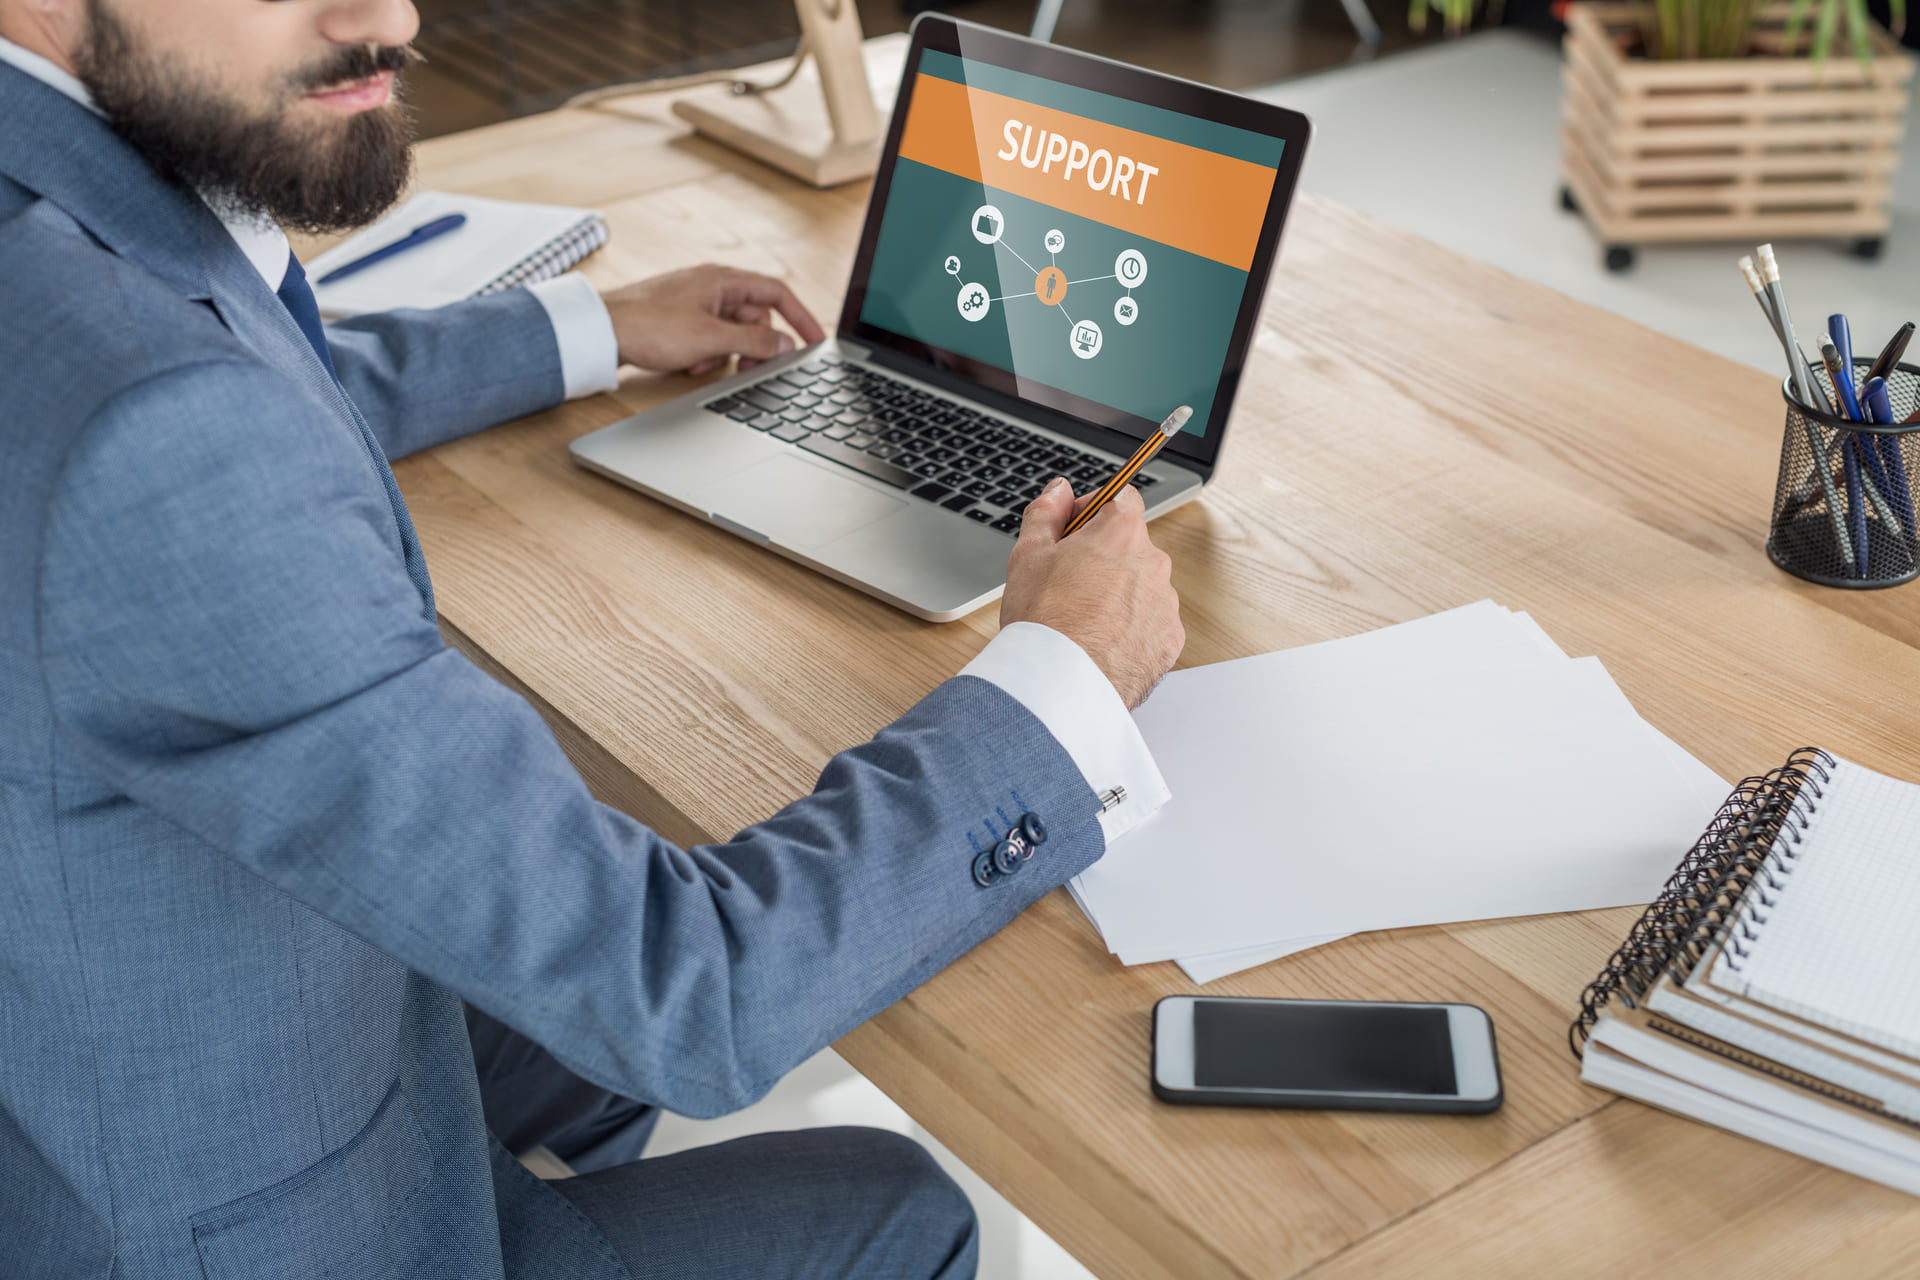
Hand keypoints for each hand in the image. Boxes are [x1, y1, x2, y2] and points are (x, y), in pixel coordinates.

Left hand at [599, 265, 826, 375]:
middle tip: (750, 367)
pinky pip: (710, 338)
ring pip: (733, 331)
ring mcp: (696, 302)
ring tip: (709, 366)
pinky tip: (691, 366)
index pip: (778, 293)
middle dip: (756, 345)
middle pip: (756, 316)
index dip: (800, 317)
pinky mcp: (681, 319)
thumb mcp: (710, 337)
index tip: (814, 341)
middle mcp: (712, 286)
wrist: (600, 331)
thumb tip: (785, 344)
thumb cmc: (648, 326)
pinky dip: (708, 354)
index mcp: (723, 280)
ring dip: (728, 353)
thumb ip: (754, 340)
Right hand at [1001, 478, 1183, 708]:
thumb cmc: (1043, 619)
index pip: (1121, 496)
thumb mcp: (1028, 554)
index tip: (1073, 529)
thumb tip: (1059, 490)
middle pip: (1130, 546)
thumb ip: (1046, 512)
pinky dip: (1130, 629)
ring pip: (1141, 587)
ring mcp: (1166, 604)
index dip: (1093, 509)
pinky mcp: (1170, 641)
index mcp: (1122, 532)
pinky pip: (1150, 624)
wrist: (1062, 683)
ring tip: (1081, 621)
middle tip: (1066, 582)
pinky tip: (1099, 643)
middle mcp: (1154, 563)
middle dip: (1102, 557)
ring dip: (1117, 595)